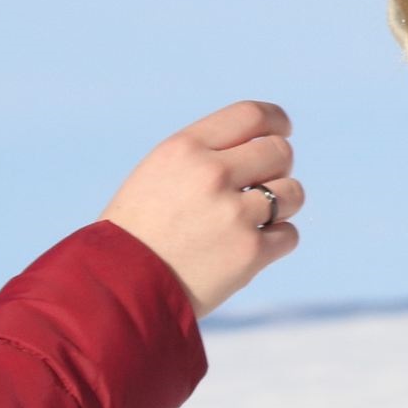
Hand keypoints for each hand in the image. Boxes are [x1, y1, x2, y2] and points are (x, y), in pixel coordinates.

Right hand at [100, 101, 304, 317]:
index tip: (283, 130)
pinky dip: (274, 242)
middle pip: (280, 152)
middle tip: (257, 187)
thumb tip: (267, 141)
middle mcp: (212, 174)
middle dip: (276, 168)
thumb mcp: (159, 174)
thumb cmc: (138, 231)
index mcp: (185, 148)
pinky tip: (246, 249)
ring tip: (250, 220)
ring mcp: (233, 214)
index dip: (276, 121)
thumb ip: (208, 153)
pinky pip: (288, 234)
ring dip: (281, 206)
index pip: (252, 115)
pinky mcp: (249, 252)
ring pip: (292, 193)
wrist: (115, 292)